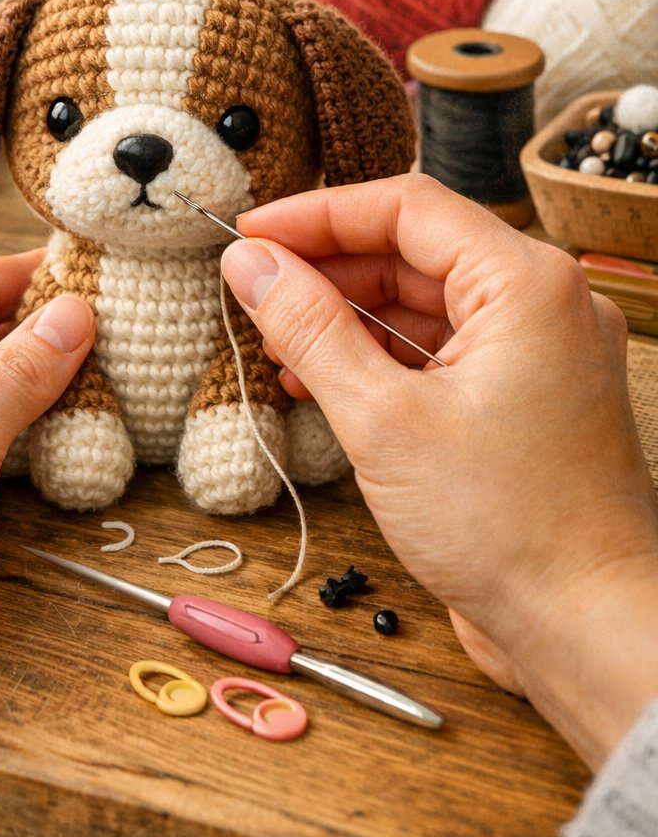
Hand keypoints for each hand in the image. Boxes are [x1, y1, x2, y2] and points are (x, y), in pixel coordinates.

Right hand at [221, 174, 657, 768]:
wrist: (586, 629)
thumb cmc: (509, 528)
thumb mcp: (382, 419)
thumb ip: (309, 328)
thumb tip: (251, 264)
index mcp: (525, 283)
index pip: (406, 207)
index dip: (316, 213)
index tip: (249, 232)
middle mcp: (542, 304)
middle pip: (413, 251)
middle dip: (326, 268)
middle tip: (250, 287)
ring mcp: (536, 354)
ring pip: (422, 303)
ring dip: (346, 318)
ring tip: (274, 342)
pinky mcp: (522, 401)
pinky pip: (440, 352)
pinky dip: (379, 360)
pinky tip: (319, 382)